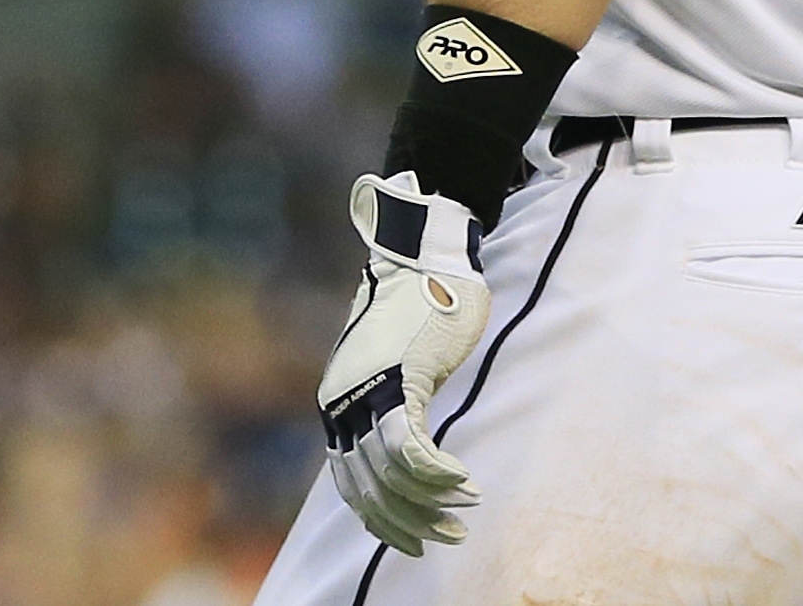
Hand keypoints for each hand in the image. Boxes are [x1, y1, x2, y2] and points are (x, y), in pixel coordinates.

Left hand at [317, 173, 491, 555]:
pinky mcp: (397, 380)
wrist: (423, 260)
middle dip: (412, 522)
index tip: (415, 542)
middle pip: (372, 488)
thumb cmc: (415, 314)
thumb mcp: (390, 372)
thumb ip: (386, 410)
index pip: (350, 484)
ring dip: (433, 502)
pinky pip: (413, 449)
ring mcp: (366, 391)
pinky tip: (464, 482)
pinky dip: (439, 475)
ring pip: (393, 475)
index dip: (383, 521)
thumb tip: (403, 457)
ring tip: (466, 506)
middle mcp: (341, 402)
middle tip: (450, 535)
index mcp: (336, 404)